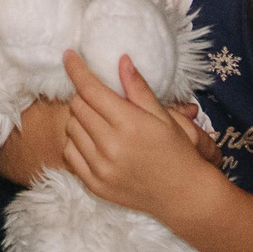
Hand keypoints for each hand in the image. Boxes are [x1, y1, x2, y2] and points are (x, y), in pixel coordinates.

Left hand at [61, 51, 220, 220]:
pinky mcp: (95, 184)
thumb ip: (138, 88)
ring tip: (99, 120)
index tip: (69, 56)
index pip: (91, 90)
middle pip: (78, 106)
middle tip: (98, 96)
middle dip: (84, 95)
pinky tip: (93, 140)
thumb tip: (121, 60)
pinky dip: (76, 141)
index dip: (77, 70)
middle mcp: (111, 147)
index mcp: (130, 124)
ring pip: (71, 128)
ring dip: (80, 118)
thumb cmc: (177, 151)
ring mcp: (101, 168)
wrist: (184, 195)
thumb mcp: (163, 116)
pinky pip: (70, 153)